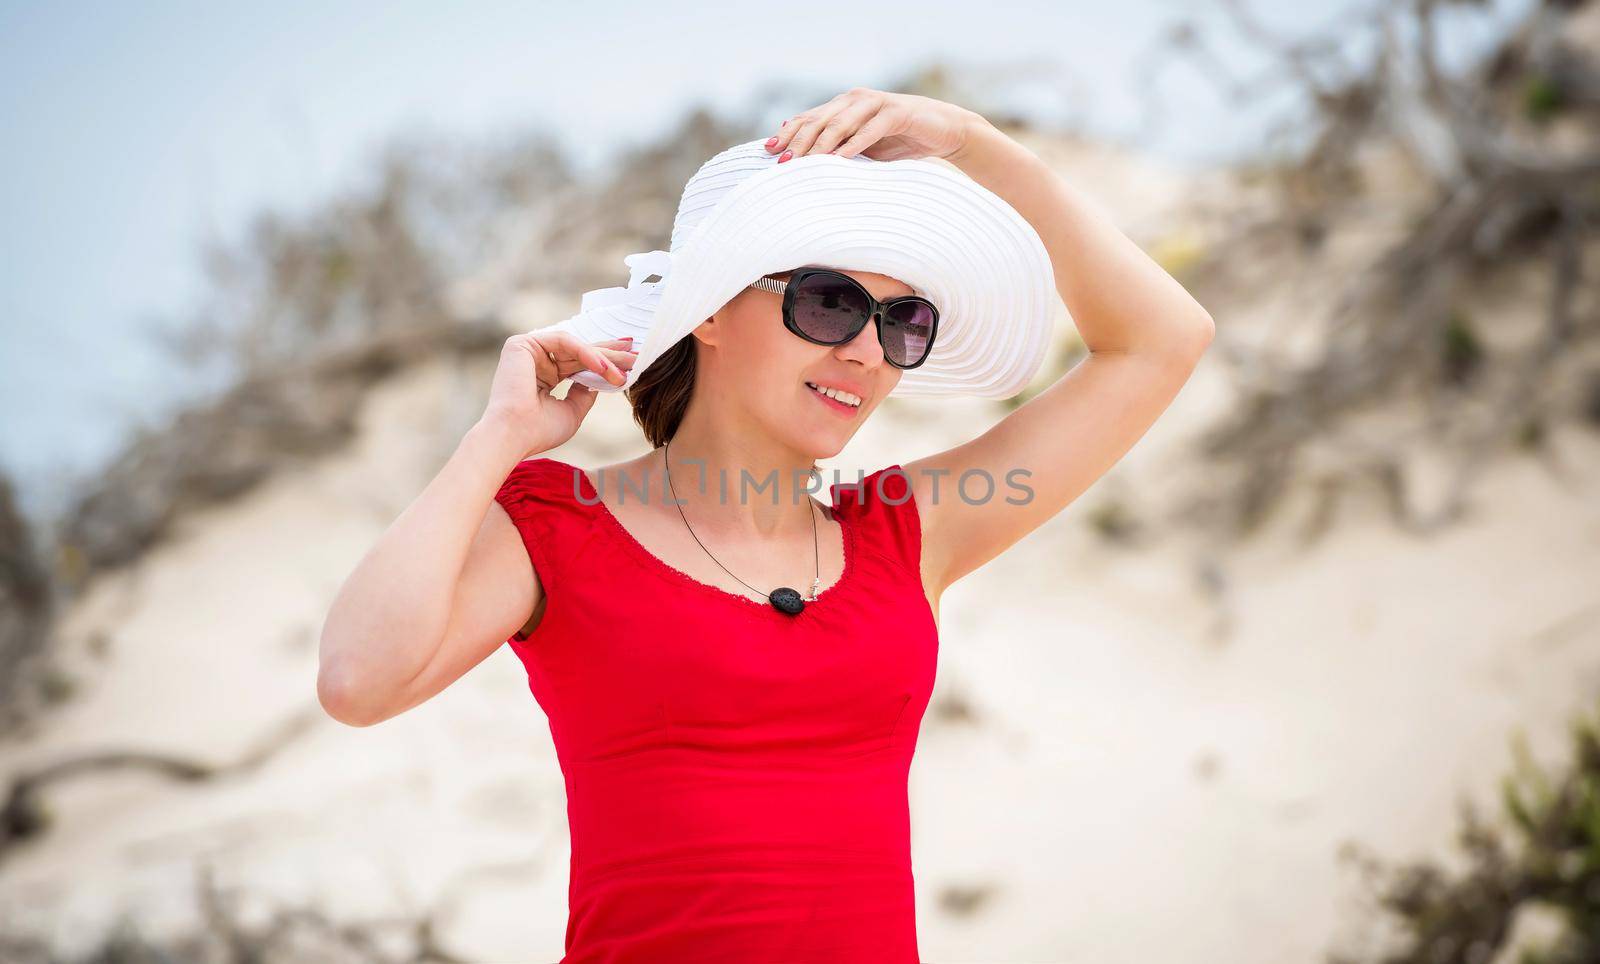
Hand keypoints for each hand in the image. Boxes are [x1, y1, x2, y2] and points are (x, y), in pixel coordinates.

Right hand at [480, 331, 637, 456]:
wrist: (514, 435)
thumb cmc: (539, 430)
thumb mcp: (573, 410)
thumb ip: (585, 392)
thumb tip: (601, 378)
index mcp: (545, 377)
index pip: (579, 363)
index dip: (605, 360)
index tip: (631, 359)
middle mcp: (536, 362)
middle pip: (580, 353)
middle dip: (611, 353)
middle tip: (638, 353)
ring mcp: (528, 351)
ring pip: (575, 346)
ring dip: (604, 356)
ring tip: (627, 366)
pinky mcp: (522, 344)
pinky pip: (563, 341)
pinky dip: (585, 352)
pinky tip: (603, 366)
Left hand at [764, 87, 984, 163]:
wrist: (943, 131)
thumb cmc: (900, 140)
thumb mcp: (862, 147)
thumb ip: (836, 147)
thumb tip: (802, 158)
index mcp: (843, 106)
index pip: (808, 118)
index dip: (788, 134)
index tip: (768, 151)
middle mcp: (855, 100)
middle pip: (819, 121)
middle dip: (798, 142)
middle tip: (783, 162)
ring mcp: (876, 104)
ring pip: (841, 123)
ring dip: (821, 144)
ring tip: (805, 162)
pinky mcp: (897, 113)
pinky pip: (870, 129)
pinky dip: (855, 144)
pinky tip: (841, 158)